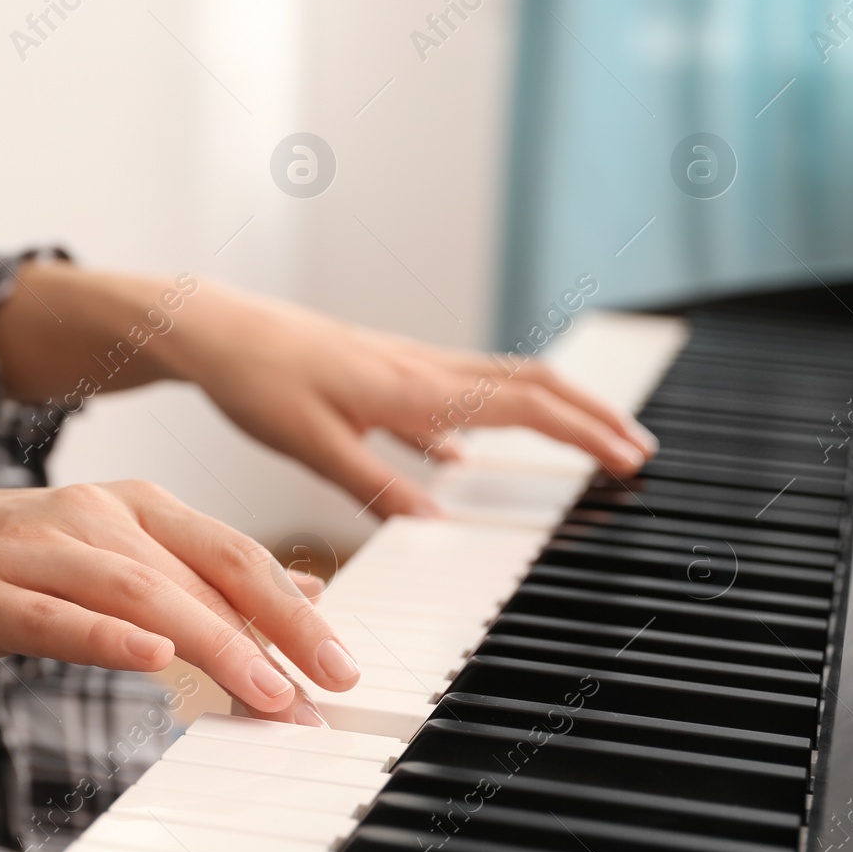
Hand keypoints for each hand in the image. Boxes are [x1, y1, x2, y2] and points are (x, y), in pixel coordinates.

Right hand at [0, 478, 357, 721]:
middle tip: (328, 680)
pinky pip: (56, 614)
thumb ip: (193, 574)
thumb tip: (298, 593)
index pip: (228, 551)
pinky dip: (108, 636)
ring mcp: (37, 550)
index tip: (340, 660)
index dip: (291, 604)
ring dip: (212, 642)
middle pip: (200, 568)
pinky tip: (152, 659)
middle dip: (275, 626)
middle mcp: (92, 516)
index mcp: (128, 505)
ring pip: (142, 592)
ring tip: (264, 690)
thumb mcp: (104, 553)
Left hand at [162, 285, 658, 517]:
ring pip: (499, 382)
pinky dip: (483, 417)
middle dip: (590, 414)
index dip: (582, 431)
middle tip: (636, 451)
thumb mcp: (312, 446)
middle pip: (531, 383)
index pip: (523, 403)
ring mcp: (404, 365)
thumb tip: (440, 523)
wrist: (216, 328)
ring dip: (549, 411)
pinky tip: (466, 453)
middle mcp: (420, 368)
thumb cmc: (257, 380)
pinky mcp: (381, 370)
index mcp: (412, 386)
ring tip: (582, 446)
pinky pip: (452, 392)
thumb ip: (377, 486)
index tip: (629, 460)